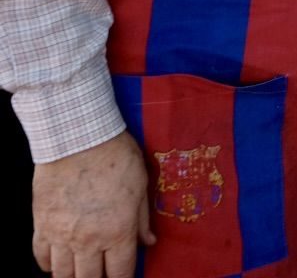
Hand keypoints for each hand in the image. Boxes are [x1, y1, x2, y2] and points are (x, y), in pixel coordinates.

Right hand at [32, 131, 154, 277]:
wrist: (77, 140)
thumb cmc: (115, 158)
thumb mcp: (141, 186)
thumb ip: (142, 219)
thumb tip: (149, 241)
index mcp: (118, 231)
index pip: (120, 273)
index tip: (123, 276)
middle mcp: (88, 240)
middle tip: (101, 273)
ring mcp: (61, 235)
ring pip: (63, 274)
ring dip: (73, 275)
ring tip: (81, 271)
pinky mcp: (41, 225)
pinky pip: (41, 257)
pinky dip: (48, 264)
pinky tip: (57, 262)